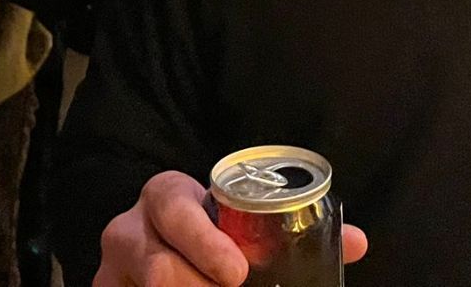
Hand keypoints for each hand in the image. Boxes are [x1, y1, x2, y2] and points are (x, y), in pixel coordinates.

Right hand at [95, 170, 367, 286]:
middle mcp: (128, 231)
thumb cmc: (208, 233)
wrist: (157, 242)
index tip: (239, 272)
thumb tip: (358, 243)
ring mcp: (112, 272)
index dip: (205, 243)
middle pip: (157, 268)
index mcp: (165, 197)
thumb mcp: (238, 221)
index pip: (176, 210)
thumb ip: (291, 229)